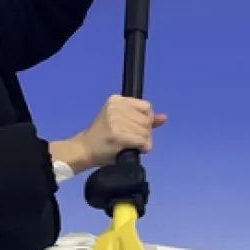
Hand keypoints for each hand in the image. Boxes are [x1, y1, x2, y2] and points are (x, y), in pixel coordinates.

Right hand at [51, 96, 168, 173]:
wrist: (85, 150)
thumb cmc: (104, 137)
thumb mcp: (122, 122)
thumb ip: (143, 118)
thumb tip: (164, 117)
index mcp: (116, 100)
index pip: (146, 107)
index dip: (146, 120)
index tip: (136, 129)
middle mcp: (116, 107)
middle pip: (147, 119)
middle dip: (145, 133)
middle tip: (133, 140)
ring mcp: (116, 120)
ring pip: (146, 131)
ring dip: (144, 142)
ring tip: (132, 145)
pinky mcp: (117, 135)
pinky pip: (142, 141)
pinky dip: (143, 147)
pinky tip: (136, 150)